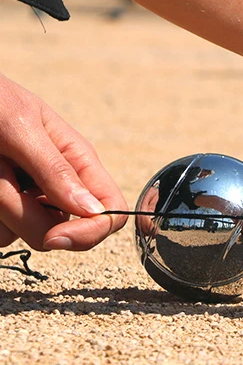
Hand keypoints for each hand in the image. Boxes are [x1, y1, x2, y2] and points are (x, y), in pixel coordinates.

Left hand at [0, 73, 126, 250]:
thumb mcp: (20, 127)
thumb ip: (56, 169)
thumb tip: (93, 210)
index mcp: (79, 161)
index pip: (111, 212)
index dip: (91, 232)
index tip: (55, 237)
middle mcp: (60, 185)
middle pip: (63, 230)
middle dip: (24, 214)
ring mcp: (31, 197)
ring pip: (25, 233)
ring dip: (0, 209)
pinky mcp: (6, 207)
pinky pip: (2, 234)